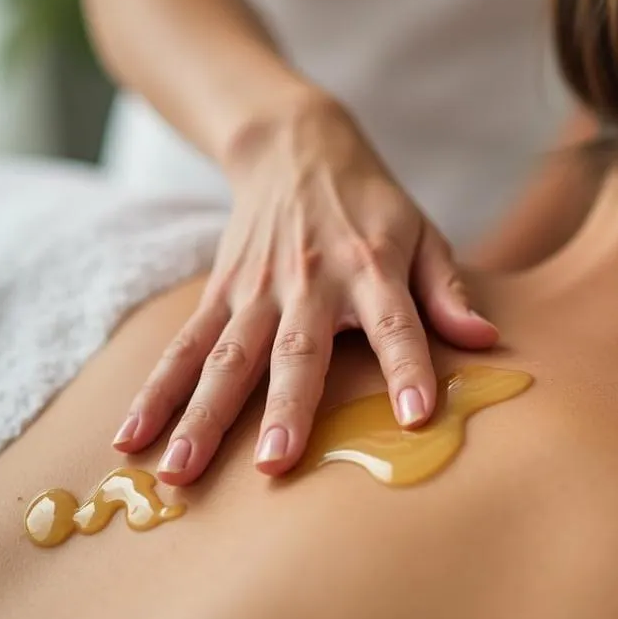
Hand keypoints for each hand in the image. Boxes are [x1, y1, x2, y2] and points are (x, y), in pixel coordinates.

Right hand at [112, 91, 498, 483]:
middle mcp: (310, 282)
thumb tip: (487, 339)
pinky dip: (158, 391)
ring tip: (176, 471)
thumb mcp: (422, 233)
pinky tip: (131, 436)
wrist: (294, 147)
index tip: (417, 416)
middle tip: (275, 463)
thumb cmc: (371, 204)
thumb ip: (448, 290)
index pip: (395, 323)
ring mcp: (256, 289)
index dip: (407, 367)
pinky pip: (185, 347)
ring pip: (227, 358)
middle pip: (297, 350)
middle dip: (287, 407)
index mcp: (371, 267)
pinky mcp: (220, 293)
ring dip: (202, 415)